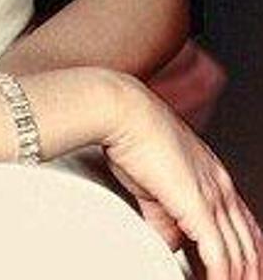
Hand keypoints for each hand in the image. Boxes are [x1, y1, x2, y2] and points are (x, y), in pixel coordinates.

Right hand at [105, 75, 260, 278]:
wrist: (125, 113)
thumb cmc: (134, 139)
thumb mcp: (156, 185)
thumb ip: (166, 218)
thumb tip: (168, 246)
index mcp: (216, 177)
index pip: (246, 228)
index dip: (248, 257)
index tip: (241, 277)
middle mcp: (222, 186)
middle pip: (250, 246)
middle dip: (248, 274)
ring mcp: (214, 196)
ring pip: (240, 255)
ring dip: (236, 279)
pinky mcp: (199, 206)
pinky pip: (220, 256)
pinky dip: (220, 278)